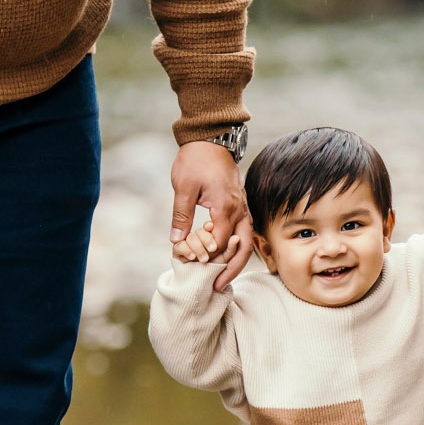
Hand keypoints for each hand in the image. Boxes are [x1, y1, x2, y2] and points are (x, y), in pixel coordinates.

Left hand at [170, 140, 252, 287]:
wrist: (212, 138)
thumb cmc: (196, 160)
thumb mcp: (183, 187)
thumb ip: (181, 216)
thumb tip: (177, 242)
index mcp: (226, 207)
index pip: (219, 243)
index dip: (205, 256)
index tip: (190, 263)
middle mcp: (240, 210)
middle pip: (242, 248)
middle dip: (231, 269)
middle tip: (216, 286)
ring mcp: (243, 207)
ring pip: (246, 242)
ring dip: (236, 260)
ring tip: (222, 277)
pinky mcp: (240, 205)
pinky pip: (243, 232)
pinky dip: (236, 247)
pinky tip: (224, 255)